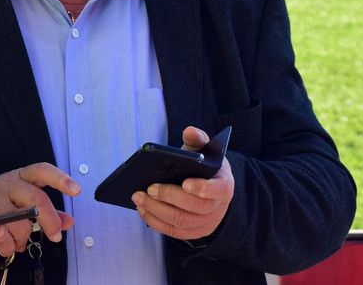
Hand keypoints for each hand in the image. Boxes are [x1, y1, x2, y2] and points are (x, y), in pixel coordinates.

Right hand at [0, 162, 78, 257]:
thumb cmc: (2, 204)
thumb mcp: (25, 202)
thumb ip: (49, 212)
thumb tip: (69, 221)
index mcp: (21, 176)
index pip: (42, 171)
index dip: (60, 179)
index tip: (76, 190)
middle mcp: (8, 184)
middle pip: (37, 200)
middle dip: (50, 222)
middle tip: (56, 236)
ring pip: (21, 225)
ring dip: (23, 239)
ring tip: (17, 238)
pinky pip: (5, 240)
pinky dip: (9, 247)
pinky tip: (5, 241)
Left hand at [131, 126, 234, 240]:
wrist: (210, 188)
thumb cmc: (204, 167)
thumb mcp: (205, 151)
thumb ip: (198, 139)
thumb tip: (190, 130)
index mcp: (224, 186)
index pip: (218, 190)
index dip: (203, 188)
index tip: (185, 182)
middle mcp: (217, 208)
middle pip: (195, 208)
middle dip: (170, 197)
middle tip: (149, 188)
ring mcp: (205, 223)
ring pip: (181, 222)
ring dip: (157, 210)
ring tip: (138, 197)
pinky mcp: (192, 232)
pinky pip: (173, 232)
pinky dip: (155, 221)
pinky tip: (142, 209)